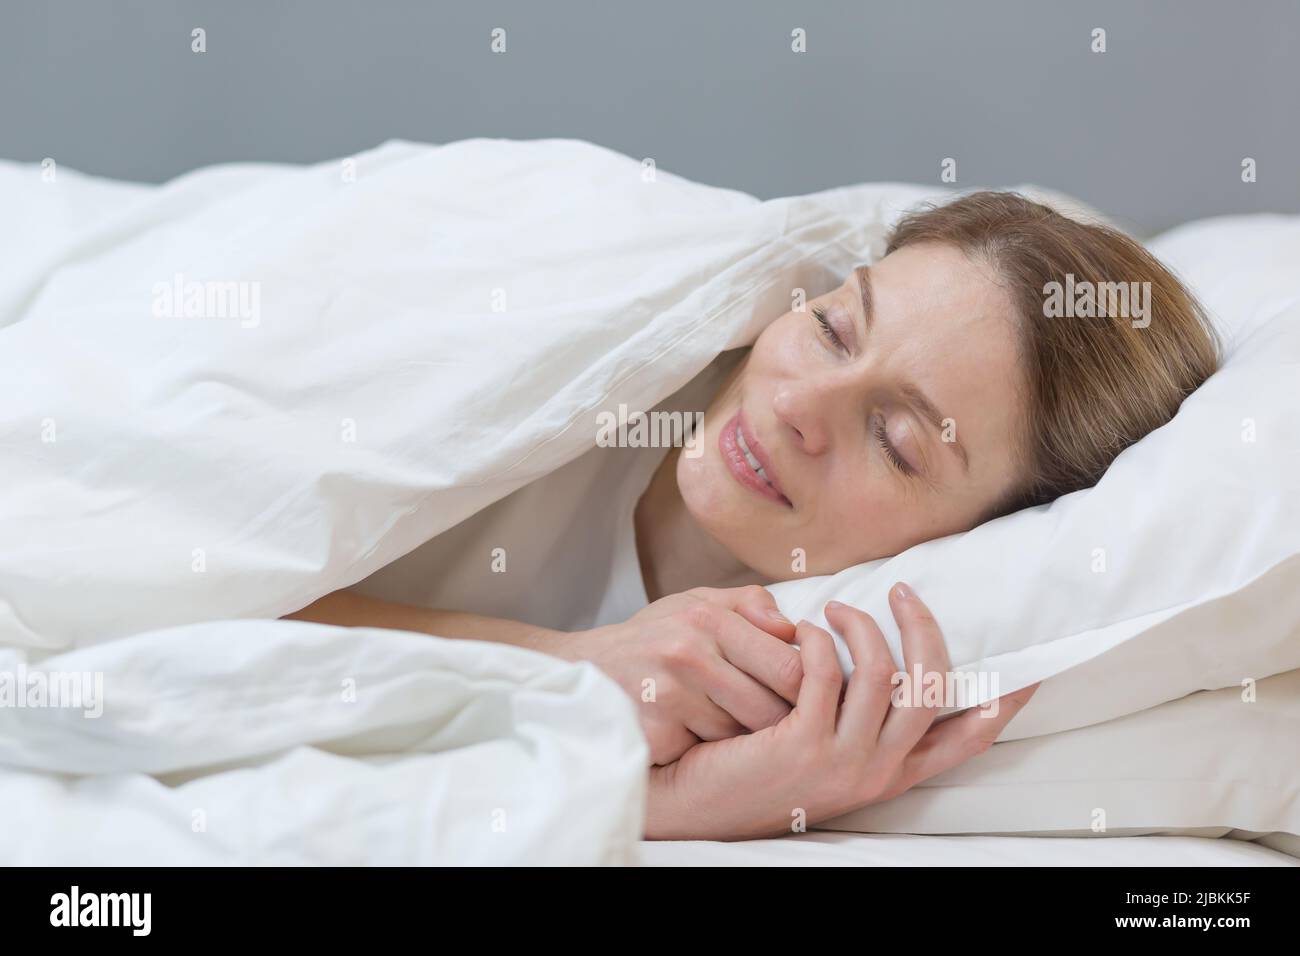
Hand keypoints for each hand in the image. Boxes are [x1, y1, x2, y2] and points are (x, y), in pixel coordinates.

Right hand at [551, 585, 802, 764]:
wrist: (581, 669)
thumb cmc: (653, 638)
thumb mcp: (695, 602)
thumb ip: (749, 605)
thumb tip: (793, 626)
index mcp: (707, 619)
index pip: (789, 665)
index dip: (811, 690)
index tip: (810, 700)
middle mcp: (688, 653)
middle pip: (771, 707)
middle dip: (783, 722)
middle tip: (782, 726)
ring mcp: (667, 696)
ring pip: (741, 735)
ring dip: (744, 739)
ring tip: (735, 730)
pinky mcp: (651, 733)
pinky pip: (704, 753)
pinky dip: (707, 753)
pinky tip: (699, 743)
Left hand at [643, 583, 1039, 839]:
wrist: (698, 798)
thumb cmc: (759, 757)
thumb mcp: (828, 742)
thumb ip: (863, 711)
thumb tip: (892, 652)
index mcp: (893, 770)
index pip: (969, 737)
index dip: (1004, 701)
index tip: (1028, 667)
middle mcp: (878, 770)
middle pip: (932, 688)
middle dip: (923, 629)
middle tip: (902, 594)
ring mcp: (841, 761)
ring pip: (881, 673)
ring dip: (862, 626)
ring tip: (840, 609)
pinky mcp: (800, 744)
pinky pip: (825, 671)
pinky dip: (817, 640)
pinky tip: (800, 634)